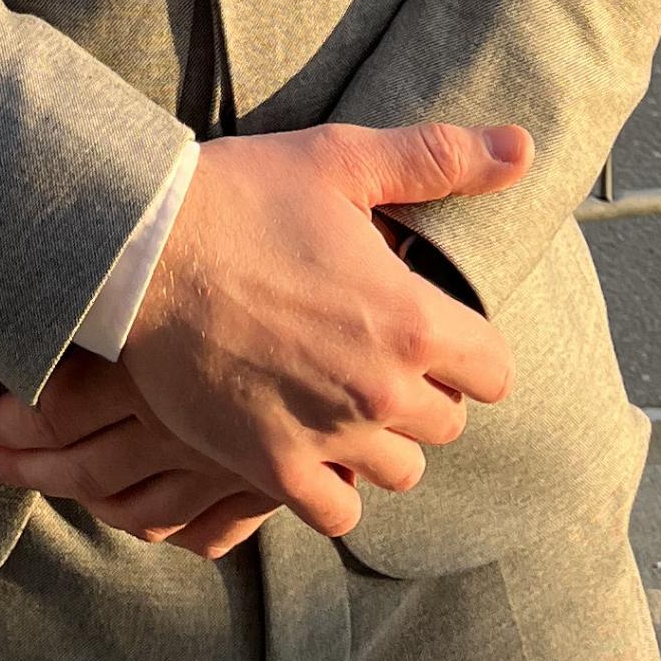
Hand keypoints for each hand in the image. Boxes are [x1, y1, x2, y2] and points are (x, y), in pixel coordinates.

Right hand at [0, 119, 529, 551]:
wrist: (140, 247)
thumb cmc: (241, 194)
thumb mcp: (342, 160)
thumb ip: (438, 159)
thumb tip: (520, 149)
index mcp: (413, 321)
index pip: (494, 371)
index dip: (465, 349)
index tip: (426, 328)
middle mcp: (382, 390)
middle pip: (446, 424)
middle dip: (420, 392)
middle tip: (369, 352)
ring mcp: (328, 435)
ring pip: (398, 472)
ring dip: (378, 441)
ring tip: (338, 397)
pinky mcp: (273, 466)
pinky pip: (337, 511)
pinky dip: (331, 488)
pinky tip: (308, 444)